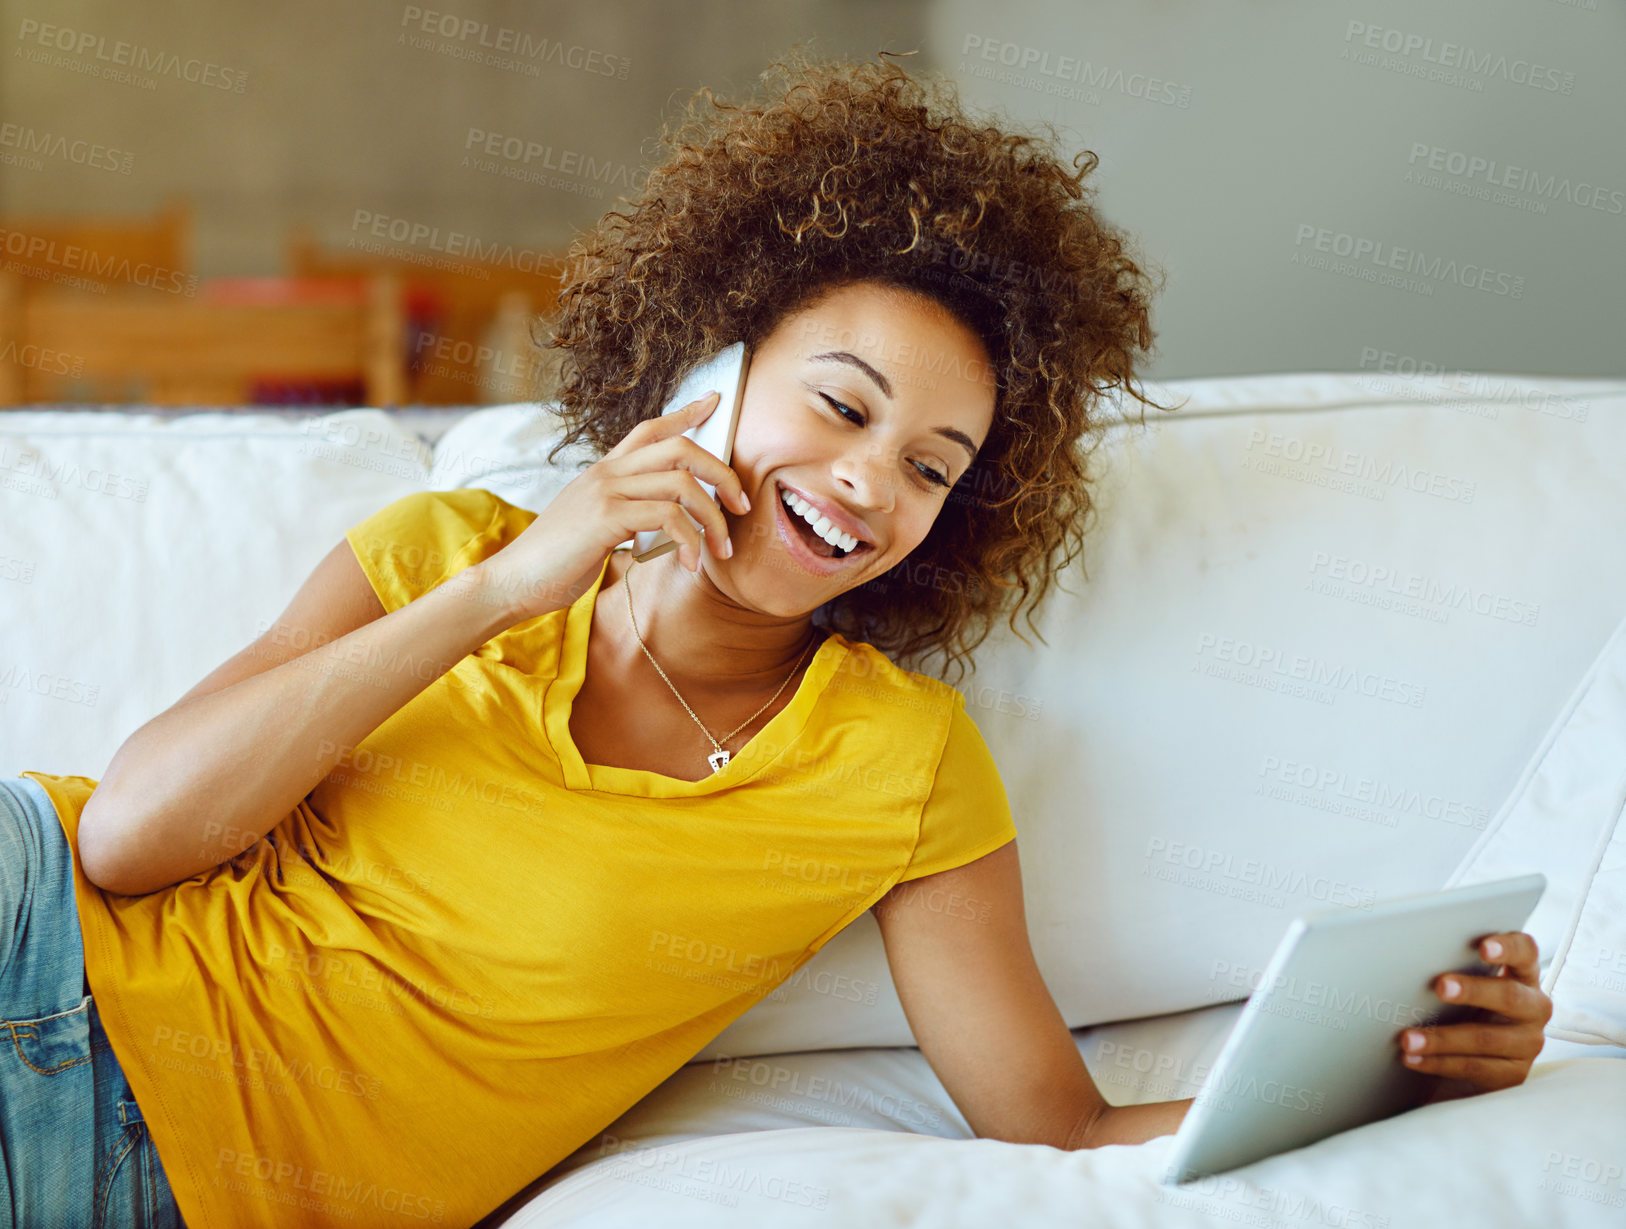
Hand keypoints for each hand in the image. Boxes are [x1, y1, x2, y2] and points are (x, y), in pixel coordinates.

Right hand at [469, 391, 751, 621]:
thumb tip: (664, 522)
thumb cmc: (556, 562)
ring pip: (682, 483)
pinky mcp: (607, 518)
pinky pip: (668, 517)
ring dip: (714, 518)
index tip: (716, 402)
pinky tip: (690, 564)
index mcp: (603, 472)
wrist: (512, 581)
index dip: (686, 413)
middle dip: (722, 473)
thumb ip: (624, 514)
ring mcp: (605, 491)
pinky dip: (690, 541)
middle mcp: (606, 473)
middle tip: (741, 506)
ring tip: (721, 549)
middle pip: (680, 448)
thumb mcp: (593, 527)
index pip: (649, 429)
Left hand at [1395, 931, 1552, 1102]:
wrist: (1473, 1055)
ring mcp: (1529, 1042)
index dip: (1508, 947)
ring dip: (1442, 1038)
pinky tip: (1413, 1058)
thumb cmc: (1465, 1005)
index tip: (1484, 946)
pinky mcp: (1515, 1073)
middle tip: (1440, 986)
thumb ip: (1456, 967)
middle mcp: (1533, 1007)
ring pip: (1486, 1039)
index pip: (1525, 952)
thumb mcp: (1466, 983)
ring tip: (1408, 1038)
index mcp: (1522, 975)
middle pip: (1509, 996)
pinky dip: (1439, 1063)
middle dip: (1473, 991)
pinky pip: (1475, 1068)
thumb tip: (1410, 956)